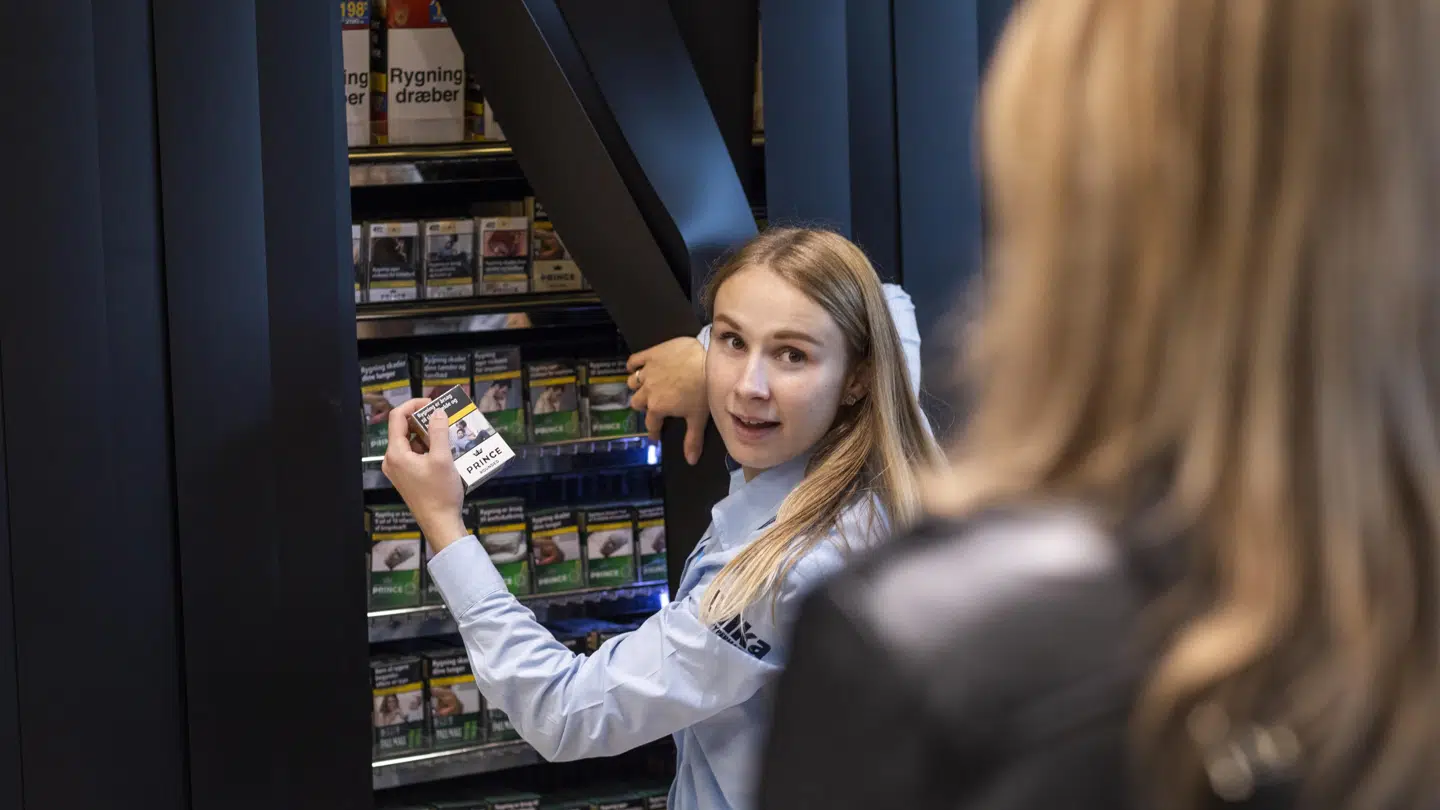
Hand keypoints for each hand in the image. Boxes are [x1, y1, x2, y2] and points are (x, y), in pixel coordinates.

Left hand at [381, 399, 467, 552]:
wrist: (440, 523)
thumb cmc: (440, 492)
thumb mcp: (443, 459)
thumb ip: (439, 432)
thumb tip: (437, 412)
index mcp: (395, 453)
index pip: (397, 417)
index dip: (414, 405)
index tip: (433, 403)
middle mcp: (392, 460)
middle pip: (404, 429)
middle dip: (424, 420)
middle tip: (444, 416)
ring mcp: (398, 470)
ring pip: (411, 442)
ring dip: (428, 434)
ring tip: (448, 432)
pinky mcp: (407, 477)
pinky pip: (415, 455)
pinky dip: (428, 448)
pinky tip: (446, 450)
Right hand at [626, 337, 707, 464]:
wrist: (707, 358)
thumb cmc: (703, 389)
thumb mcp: (699, 417)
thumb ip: (693, 440)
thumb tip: (691, 461)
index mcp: (658, 407)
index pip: (650, 423)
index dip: (653, 431)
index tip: (655, 435)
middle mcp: (648, 391)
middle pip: (637, 402)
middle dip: (643, 407)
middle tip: (654, 407)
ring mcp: (648, 371)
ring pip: (633, 382)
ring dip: (637, 387)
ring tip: (645, 388)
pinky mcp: (651, 354)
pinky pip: (634, 360)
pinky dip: (633, 365)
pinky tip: (635, 368)